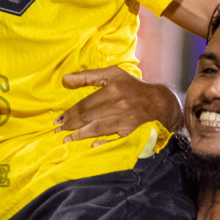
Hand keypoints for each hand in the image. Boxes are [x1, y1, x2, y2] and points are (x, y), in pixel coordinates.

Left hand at [57, 66, 181, 142]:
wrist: (160, 103)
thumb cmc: (133, 87)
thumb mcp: (113, 74)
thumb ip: (88, 76)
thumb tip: (65, 79)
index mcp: (113, 89)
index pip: (85, 104)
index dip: (69, 112)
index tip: (58, 119)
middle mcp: (119, 104)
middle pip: (89, 117)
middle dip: (71, 124)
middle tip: (59, 130)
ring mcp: (126, 119)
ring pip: (98, 128)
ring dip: (80, 135)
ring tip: (66, 139)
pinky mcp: (133, 132)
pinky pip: (115, 139)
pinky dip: (103, 143)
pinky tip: (91, 145)